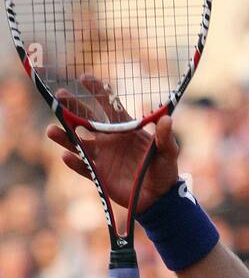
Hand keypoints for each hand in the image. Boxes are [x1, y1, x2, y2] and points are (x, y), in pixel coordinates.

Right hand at [45, 74, 180, 213]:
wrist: (159, 198)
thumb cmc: (165, 171)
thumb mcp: (168, 152)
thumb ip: (165, 136)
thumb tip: (167, 118)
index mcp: (125, 129)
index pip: (108, 105)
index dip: (97, 90)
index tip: (84, 78)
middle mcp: (109, 139)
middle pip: (86, 120)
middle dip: (72, 107)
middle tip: (59, 95)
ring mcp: (102, 157)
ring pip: (78, 144)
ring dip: (64, 137)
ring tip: (51, 130)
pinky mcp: (99, 176)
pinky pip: (84, 168)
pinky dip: (75, 163)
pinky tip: (66, 157)